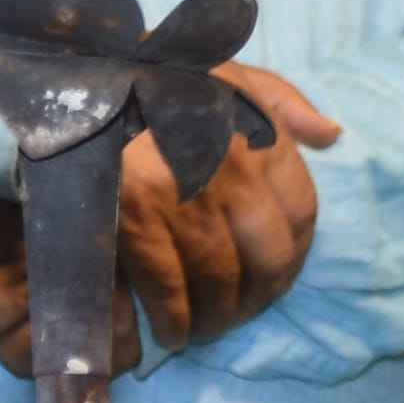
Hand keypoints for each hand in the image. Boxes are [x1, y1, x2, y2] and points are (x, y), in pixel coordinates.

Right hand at [0, 64, 344, 367]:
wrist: (71, 74)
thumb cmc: (153, 74)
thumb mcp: (225, 70)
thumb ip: (283, 101)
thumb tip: (332, 134)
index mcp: (257, 133)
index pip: (302, 211)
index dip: (295, 254)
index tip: (276, 274)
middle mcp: (231, 168)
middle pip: (267, 257)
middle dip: (258, 296)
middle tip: (239, 312)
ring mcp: (185, 195)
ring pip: (220, 279)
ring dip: (217, 315)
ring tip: (205, 328)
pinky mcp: (136, 218)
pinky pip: (168, 287)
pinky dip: (174, 319)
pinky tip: (171, 332)